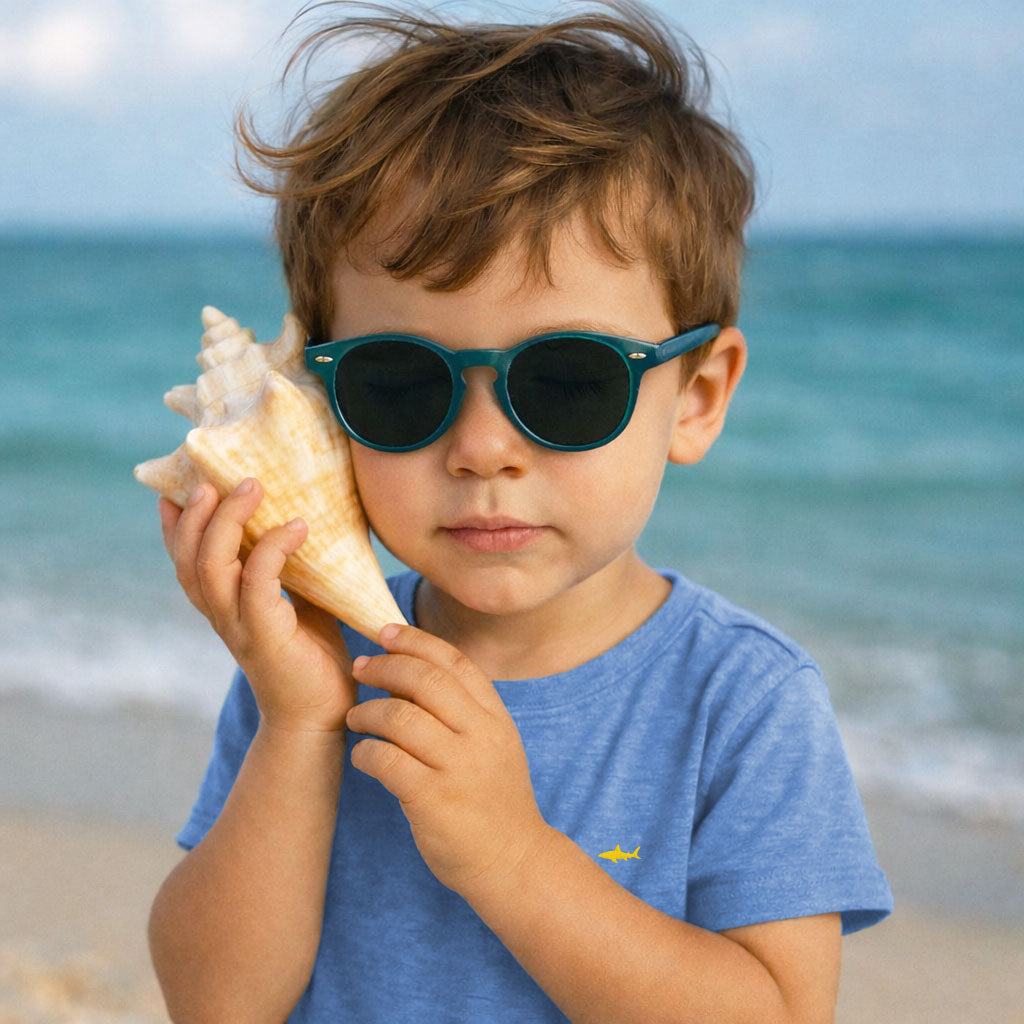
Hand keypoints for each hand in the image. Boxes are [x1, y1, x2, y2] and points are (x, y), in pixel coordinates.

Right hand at [158, 478, 354, 732]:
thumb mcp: (298, 601)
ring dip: (228, 522)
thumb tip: (305, 519)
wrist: (319, 717)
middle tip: (218, 477)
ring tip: (252, 486)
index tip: (177, 488)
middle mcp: (221, 615)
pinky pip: (258, 584)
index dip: (175, 526)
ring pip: (211, 567)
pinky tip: (298, 527)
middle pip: (189, 558)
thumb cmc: (312, 655)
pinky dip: (273, 550)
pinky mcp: (264, 636)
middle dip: (197, 514)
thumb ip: (289, 569)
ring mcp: (238, 627)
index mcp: (222, 606)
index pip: (185, 561)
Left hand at [345, 624, 551, 896]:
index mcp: (494, 717)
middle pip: (425, 679)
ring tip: (355, 717)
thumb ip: (461, 710)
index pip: (455, 661)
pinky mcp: (433, 800)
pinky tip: (363, 758)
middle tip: (359, 668)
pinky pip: (386, 761)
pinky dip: (365, 753)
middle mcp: (480, 736)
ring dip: (367, 711)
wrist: (513, 862)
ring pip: (400, 717)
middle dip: (385, 666)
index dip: (416, 640)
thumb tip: (406, 673)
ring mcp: (458, 767)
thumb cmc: (493, 800)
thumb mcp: (492, 744)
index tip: (385, 632)